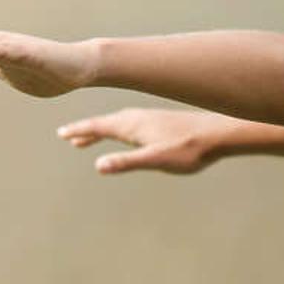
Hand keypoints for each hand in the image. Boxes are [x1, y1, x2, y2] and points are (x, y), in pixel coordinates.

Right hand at [57, 108, 223, 174]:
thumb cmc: (190, 149)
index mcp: (132, 125)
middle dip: (85, 130)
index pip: (98, 126)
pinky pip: (128, 124)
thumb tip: (98, 165)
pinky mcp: (159, 122)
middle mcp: (137, 117)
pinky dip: (115, 129)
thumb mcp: (156, 160)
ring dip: (99, 130)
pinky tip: (124, 135)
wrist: (221, 133)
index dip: (79, 130)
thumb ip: (127, 162)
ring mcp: (149, 119)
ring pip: (116, 123)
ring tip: (87, 140)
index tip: (62, 133)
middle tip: (67, 136)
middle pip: (104, 124)